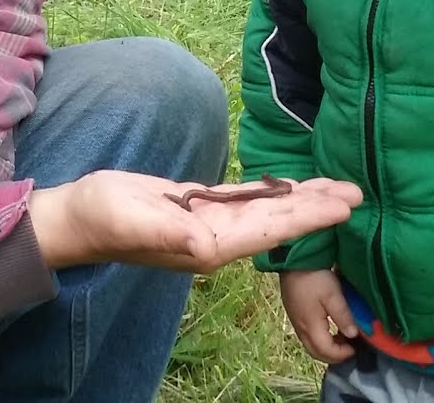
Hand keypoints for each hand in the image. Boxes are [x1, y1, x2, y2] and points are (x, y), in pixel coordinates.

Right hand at [28, 171, 361, 272]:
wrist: (75, 216)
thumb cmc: (100, 218)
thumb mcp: (131, 221)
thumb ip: (168, 234)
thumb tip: (204, 246)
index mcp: (207, 244)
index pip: (269, 231)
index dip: (307, 218)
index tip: (343, 206)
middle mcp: (215, 239)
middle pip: (277, 224)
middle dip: (317, 209)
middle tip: (358, 193)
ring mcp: (208, 226)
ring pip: (266, 212)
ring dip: (301, 201)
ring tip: (338, 190)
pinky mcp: (198, 208)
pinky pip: (246, 202)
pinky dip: (272, 194)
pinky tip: (289, 187)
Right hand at [279, 269, 360, 362]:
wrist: (293, 260)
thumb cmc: (314, 277)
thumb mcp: (333, 295)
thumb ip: (343, 316)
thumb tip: (353, 335)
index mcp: (310, 326)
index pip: (326, 351)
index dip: (342, 354)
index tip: (356, 348)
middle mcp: (300, 328)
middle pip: (316, 352)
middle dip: (334, 355)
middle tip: (350, 348)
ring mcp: (295, 321)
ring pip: (311, 345)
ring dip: (327, 347)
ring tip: (343, 337)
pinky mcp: (294, 313)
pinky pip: (307, 335)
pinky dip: (320, 338)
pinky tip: (331, 327)